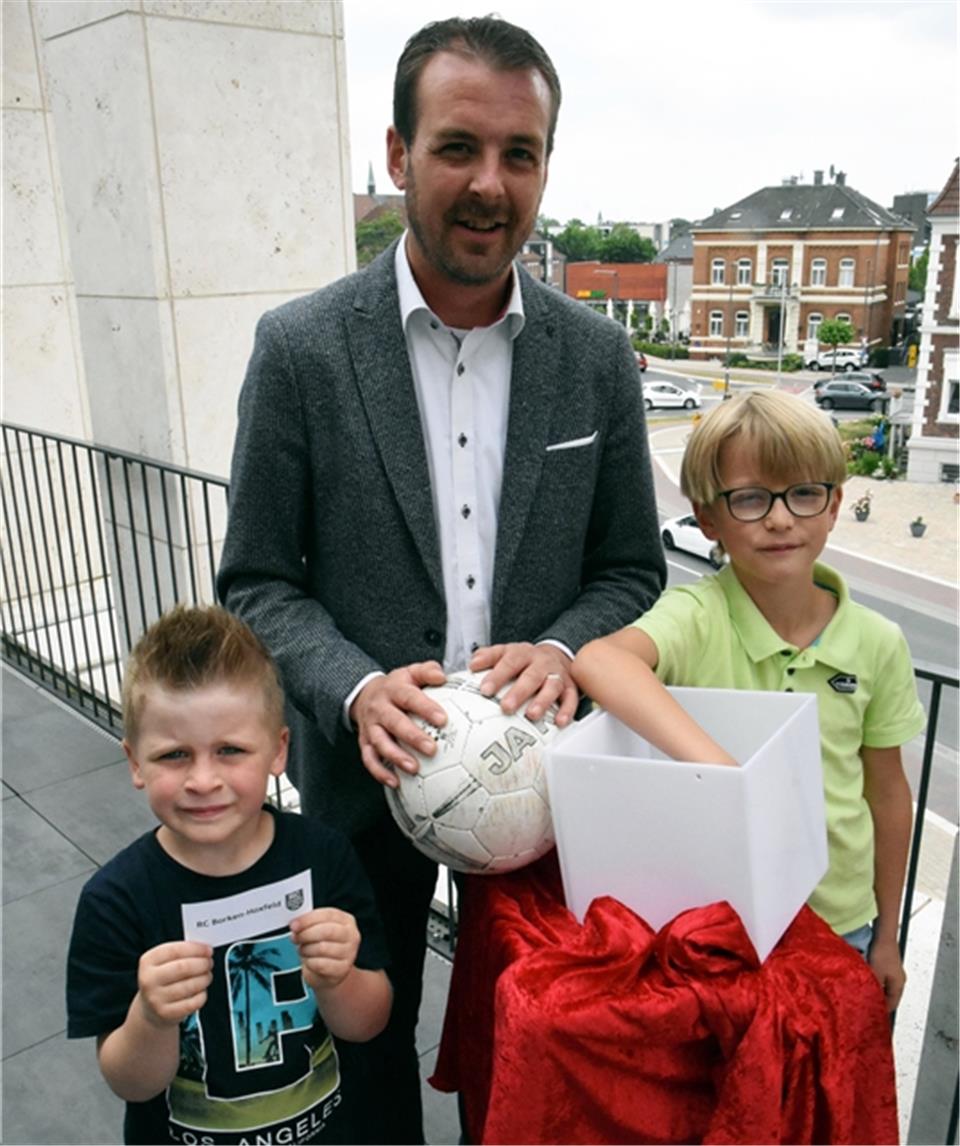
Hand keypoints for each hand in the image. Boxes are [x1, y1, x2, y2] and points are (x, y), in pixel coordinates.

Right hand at [136, 941, 212, 1027]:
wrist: (151, 1009)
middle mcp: (149, 980)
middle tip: (209, 962)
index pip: (175, 950)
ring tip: (207, 976)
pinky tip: (201, 991)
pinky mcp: (166, 1014)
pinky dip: (202, 994)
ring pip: (190, 985)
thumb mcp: (164, 962)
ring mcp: (156, 999)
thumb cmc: (163, 979)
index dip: (196, 949)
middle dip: (202, 963)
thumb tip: (205, 949)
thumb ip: (182, 952)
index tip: (208, 950)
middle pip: (184, 968)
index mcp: (148, 961)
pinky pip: (193, 1002)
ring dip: (205, 978)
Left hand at [291, 908, 359, 992]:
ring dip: (306, 949)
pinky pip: (320, 964)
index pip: (328, 915)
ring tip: (303, 950)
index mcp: (346, 920)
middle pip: (326, 931)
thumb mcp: (319, 929)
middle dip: (306, 934)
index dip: (308, 919)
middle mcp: (351, 935)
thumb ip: (309, 923)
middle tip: (295, 937)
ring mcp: (349, 953)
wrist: (330, 971)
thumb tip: (295, 924)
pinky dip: (309, 962)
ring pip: (322, 948)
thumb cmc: (323, 945)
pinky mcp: (342, 969)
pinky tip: (309, 960)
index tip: (294, 924)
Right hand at [350, 661, 447, 786]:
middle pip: (394, 722)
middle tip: (431, 749)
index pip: (409, 697)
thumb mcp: (410, 673)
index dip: (425, 708)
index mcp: (393, 690)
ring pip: (380, 743)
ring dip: (396, 757)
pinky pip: (369, 759)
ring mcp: (370, 727)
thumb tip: (443, 676)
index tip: (442, 719)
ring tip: (414, 768)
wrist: (364, 695)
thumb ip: (427, 671)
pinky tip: (395, 782)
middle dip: (412, 737)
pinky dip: (380, 772)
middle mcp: (379, 708)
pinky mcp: (364, 742)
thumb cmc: (397, 687)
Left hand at [469, 642, 577, 728]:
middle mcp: (541, 662)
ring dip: (542, 701)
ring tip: (532, 715)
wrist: (557, 654)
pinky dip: (567, 710)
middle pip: (530, 675)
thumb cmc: (526, 660)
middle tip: (506, 707)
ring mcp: (557, 674)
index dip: (497, 675)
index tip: (485, 689)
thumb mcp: (507, 652)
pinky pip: (571, 698)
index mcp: (522, 653)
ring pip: (552, 686)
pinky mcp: (571, 686)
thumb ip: (489, 656)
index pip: (509, 661)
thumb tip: (473, 664)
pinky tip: (559, 722)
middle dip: (518, 692)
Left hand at [868, 933, 905, 1011]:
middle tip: (867, 1003)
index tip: (872, 1014)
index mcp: (899, 985)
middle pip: (888, 996)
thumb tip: (868, 1000)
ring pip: (884, 986)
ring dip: (875, 989)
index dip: (881, 1010)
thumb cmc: (882, 953)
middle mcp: (898, 980)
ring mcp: (893, 972)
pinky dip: (874, 979)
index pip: (891, 1005)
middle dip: (878, 999)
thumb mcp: (875, 975)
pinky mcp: (888, 964)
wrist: (883, 936)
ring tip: (865, 990)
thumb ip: (873, 989)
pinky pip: (881, 977)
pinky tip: (866, 977)